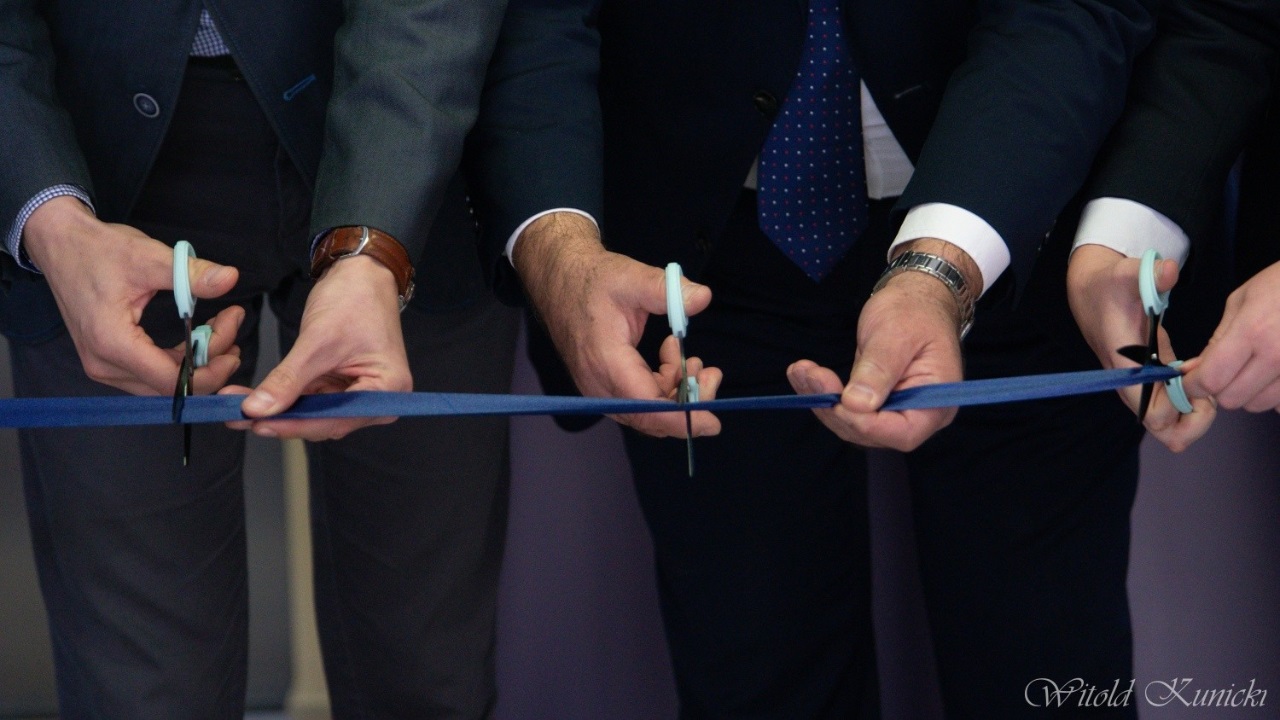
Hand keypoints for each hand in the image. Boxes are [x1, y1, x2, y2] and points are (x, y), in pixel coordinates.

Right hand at [22, 196, 243, 395]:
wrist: (60, 244)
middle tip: (232, 326)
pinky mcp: (108, 360)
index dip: (210, 370)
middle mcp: (104, 365)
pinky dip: (181, 360)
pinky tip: (201, 336)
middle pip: (171, 387)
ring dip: (198, 363)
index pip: (171, 381)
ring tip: (223, 329)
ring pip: (164, 384)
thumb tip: (230, 278)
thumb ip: (191, 273)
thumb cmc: (98, 250)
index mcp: (112, 344)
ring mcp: (103, 366)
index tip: (234, 341)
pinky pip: (152, 373)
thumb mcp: (149, 257)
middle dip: (210, 362)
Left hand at [222, 255, 410, 439]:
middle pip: (325, 421)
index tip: (257, 424)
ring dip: (280, 409)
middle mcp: (379, 399)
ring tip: (239, 406)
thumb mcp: (318, 341)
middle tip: (239, 416)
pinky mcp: (344, 384)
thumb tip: (256, 410)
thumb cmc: (354, 299)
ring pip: (314, 412)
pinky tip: (257, 397)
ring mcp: (360, 393)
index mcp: (388, 390)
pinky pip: (312, 398)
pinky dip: (286, 396)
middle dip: (283, 419)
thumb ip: (287, 380)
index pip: (336, 419)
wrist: (362, 273)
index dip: (294, 425)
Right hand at [514, 212, 722, 437]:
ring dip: (677, 392)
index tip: (712, 423)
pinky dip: (662, 386)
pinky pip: (638, 401)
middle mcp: (599, 385)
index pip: (648, 407)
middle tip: (710, 372)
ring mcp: (599, 389)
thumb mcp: (632, 277)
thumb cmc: (593, 280)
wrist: (560, 280)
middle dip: (687, 402)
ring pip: (647, 412)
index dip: (682, 419)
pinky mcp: (603, 386)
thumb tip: (702, 298)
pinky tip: (671, 357)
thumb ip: (667, 290)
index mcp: (607, 362)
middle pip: (651, 417)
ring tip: (694, 360)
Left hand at [788, 266, 962, 450]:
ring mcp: (894, 411)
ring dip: (822, 401)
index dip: (867, 424)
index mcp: (936, 403)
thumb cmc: (914, 313)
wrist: (914, 300)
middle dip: (836, 409)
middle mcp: (917, 415)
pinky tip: (802, 374)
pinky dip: (822, 394)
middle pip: (872, 433)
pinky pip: (846, 409)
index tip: (839, 401)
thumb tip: (857, 404)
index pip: (903, 433)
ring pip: (852, 424)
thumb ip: (879, 370)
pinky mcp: (873, 403)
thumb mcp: (896, 335)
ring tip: (800, 371)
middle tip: (810, 375)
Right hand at [1067, 244, 1214, 450]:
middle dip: (1194, 420)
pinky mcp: (1151, 378)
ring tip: (1204, 382)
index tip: (1196, 381)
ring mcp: (1142, 384)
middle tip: (1208, 392)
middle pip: (1164, 429)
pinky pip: (1171, 406)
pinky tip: (1195, 374)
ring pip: (1168, 424)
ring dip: (1193, 412)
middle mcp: (1133, 384)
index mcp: (1127, 367)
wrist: (1092, 291)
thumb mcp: (1127, 275)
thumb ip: (1151, 274)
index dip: (1182, 408)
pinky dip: (1189, 399)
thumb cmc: (1108, 286)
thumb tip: (1170, 270)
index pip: (1152, 414)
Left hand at [1181, 260, 1279, 411]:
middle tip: (1225, 371)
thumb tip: (1192, 370)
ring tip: (1254, 368)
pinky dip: (1274, 395)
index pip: (1211, 379)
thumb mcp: (1241, 301)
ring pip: (1258, 405)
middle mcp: (1277, 356)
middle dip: (1220, 389)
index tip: (1192, 380)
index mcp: (1252, 332)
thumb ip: (1217, 340)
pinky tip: (1274, 374)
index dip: (1194, 385)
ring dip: (1248, 393)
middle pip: (1232, 399)